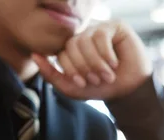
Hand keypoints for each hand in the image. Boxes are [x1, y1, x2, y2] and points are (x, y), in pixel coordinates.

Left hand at [33, 20, 151, 100]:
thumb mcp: (73, 88)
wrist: (129, 90)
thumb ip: (51, 75)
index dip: (71, 70)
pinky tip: (114, 64)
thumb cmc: (102, 88)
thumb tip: (34, 56)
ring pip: (86, 41)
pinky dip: (106, 54)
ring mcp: (99, 30)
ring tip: (108, 76)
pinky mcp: (114, 26)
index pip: (62, 53)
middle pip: (72, 46)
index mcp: (73, 50)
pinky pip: (101, 35)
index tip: (84, 84)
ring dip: (96, 63)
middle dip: (83, 67)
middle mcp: (84, 37)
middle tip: (96, 80)